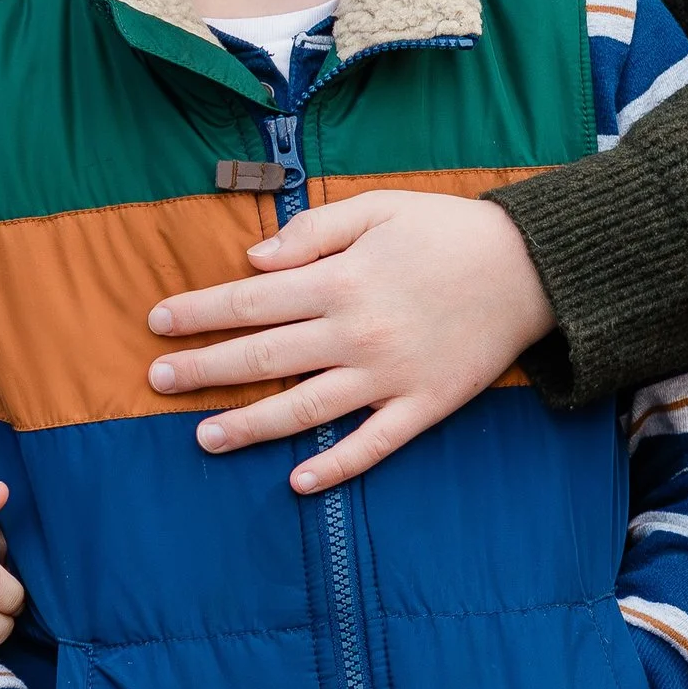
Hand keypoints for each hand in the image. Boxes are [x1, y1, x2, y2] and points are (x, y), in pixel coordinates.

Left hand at [146, 191, 550, 491]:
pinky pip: (372, 445)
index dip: (200, 312)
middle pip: (264, 357)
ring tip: (203, 438)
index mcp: (341, 281)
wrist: (530, 268)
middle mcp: (356, 333)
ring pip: (305, 409)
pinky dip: (335, 466)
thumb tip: (253, 260)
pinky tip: (297, 481)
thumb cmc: (447, 229)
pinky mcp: (424, 407)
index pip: (251, 300)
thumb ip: (312, 232)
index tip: (158, 322)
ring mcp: (389, 377)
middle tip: (157, 380)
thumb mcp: (376, 207)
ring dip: (250, 426)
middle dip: (205, 370)